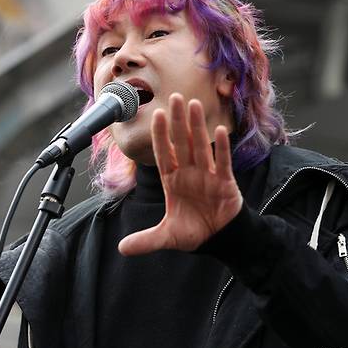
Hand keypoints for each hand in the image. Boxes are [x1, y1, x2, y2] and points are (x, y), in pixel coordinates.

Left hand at [118, 93, 243, 255]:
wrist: (219, 239)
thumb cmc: (193, 232)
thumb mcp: (167, 237)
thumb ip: (146, 240)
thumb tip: (122, 249)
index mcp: (173, 181)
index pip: (164, 154)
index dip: (160, 136)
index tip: (156, 115)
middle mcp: (189, 174)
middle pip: (182, 143)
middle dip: (178, 122)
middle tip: (174, 97)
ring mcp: (208, 176)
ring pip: (201, 147)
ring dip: (197, 126)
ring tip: (194, 104)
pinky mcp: (225, 183)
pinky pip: (222, 163)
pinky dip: (221, 148)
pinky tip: (220, 131)